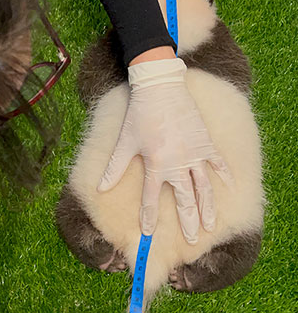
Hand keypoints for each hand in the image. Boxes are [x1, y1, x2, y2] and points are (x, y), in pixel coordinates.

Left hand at [97, 58, 233, 243]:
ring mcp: (195, 153)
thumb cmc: (139, 114)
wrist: (160, 88)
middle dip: (187, 222)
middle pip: (185, 199)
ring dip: (208, 208)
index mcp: (156, 164)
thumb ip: (114, 168)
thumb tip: (100, 188)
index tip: (148, 234)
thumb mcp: (124, 142)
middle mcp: (178, 163)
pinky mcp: (206, 142)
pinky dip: (225, 176)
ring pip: (205, 188)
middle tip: (190, 240)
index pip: (151, 198)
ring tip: (210, 226)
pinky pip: (218, 163)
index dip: (149, 217)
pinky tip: (229, 188)